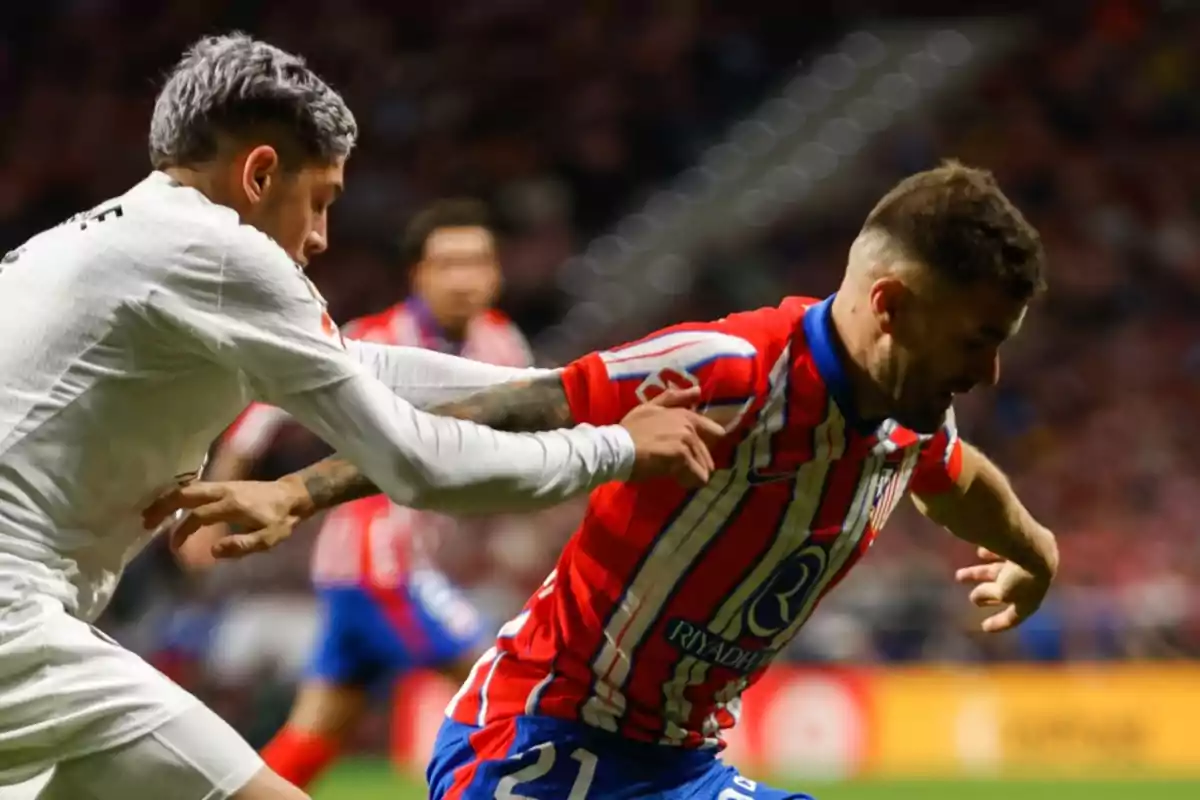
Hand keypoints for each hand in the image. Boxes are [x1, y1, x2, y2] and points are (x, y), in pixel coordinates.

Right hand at [142, 476, 312, 559]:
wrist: (293, 495)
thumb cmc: (282, 519)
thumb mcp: (269, 538)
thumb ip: (242, 545)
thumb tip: (214, 551)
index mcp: (232, 505)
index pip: (198, 516)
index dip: (182, 531)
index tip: (174, 546)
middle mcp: (223, 490)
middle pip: (185, 494)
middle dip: (163, 506)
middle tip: (145, 522)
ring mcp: (222, 484)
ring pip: (187, 487)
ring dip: (167, 499)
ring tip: (150, 513)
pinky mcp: (223, 484)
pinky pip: (195, 486)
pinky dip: (178, 494)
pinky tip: (169, 504)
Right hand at [620, 387, 725, 485]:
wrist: (616, 447)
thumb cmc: (630, 430)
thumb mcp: (650, 408)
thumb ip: (675, 399)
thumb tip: (698, 391)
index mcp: (685, 415)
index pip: (715, 431)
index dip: (707, 447)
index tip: (693, 457)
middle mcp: (690, 426)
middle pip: (708, 455)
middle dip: (696, 464)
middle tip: (677, 468)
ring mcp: (687, 440)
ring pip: (704, 467)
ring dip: (692, 474)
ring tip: (674, 475)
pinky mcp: (681, 456)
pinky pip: (697, 477)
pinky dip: (688, 482)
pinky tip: (675, 481)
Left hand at [955, 547, 1051, 632]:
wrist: (1033, 545)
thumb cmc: (1018, 575)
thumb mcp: (1002, 592)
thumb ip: (989, 594)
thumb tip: (975, 597)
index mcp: (1033, 599)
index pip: (1016, 616)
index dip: (1000, 623)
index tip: (984, 627)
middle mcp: (1034, 581)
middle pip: (1006, 589)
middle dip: (986, 593)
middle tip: (970, 597)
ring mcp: (1031, 561)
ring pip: (1001, 570)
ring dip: (980, 574)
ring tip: (959, 576)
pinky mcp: (1026, 542)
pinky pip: (1006, 552)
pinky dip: (992, 554)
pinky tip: (981, 552)